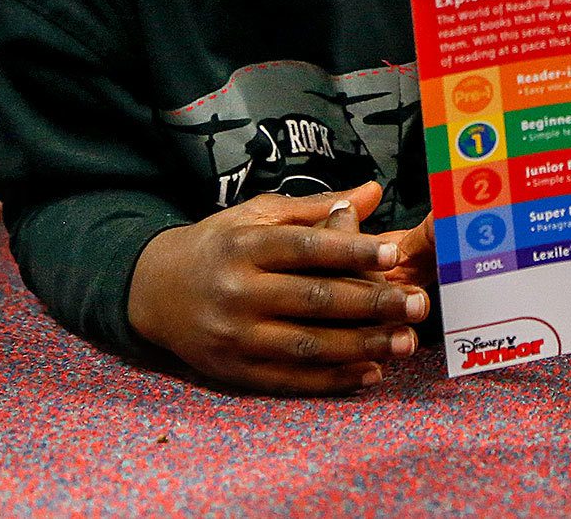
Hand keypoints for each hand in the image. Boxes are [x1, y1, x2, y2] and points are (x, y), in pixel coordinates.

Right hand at [127, 181, 427, 395]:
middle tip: (418, 305)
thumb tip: (373, 191)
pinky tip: (371, 372)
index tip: (393, 253)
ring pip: (308, 345)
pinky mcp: (235, 371)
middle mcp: (238, 292)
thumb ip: (316, 208)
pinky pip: (291, 379)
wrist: (152, 291)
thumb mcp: (257, 216)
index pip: (305, 248)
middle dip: (372, 303)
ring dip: (362, 345)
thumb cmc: (219, 246)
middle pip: (314, 300)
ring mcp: (235, 337)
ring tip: (405, 342)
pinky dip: (333, 379)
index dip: (351, 250)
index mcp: (244, 246)